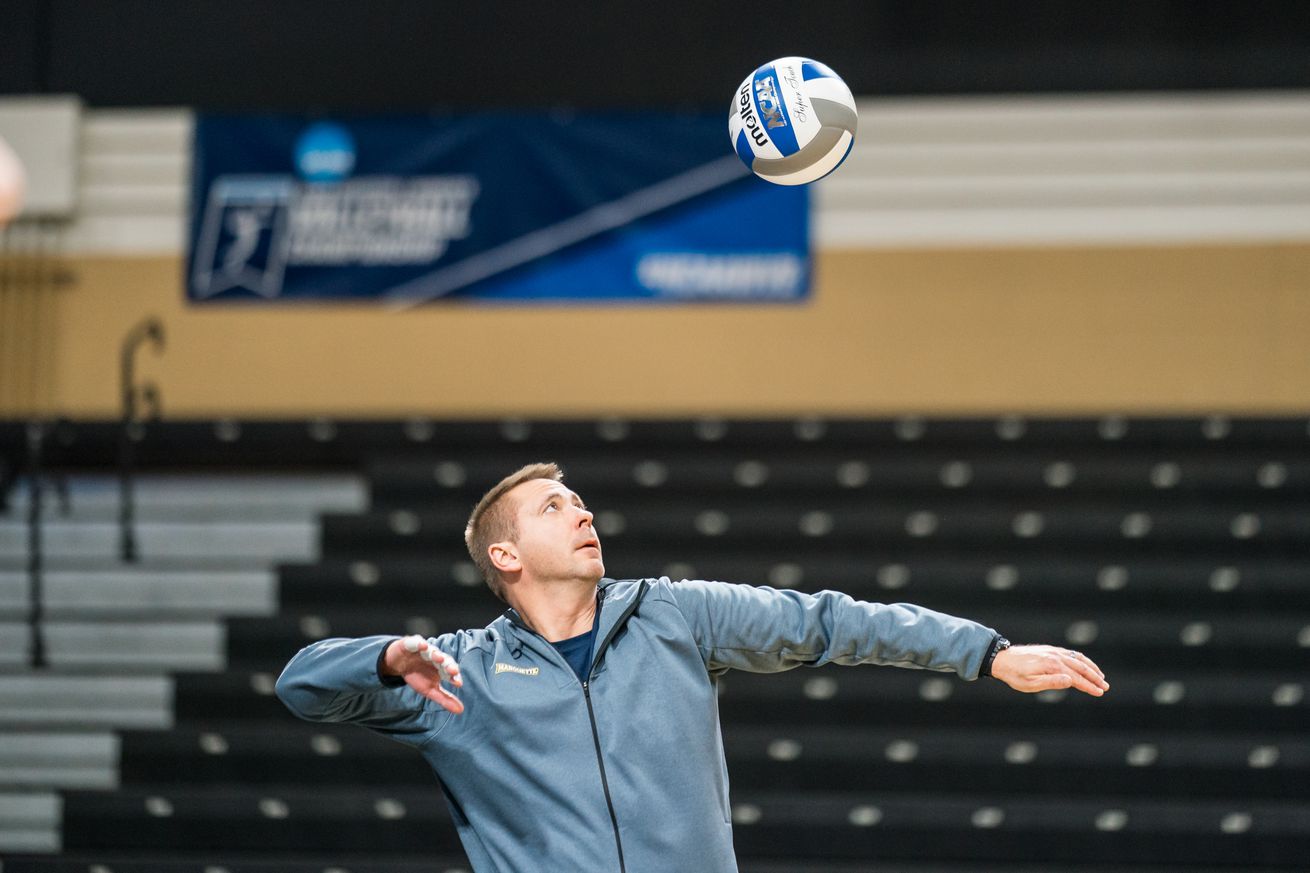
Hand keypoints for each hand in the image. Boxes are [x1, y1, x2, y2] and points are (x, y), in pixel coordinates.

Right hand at [383, 635, 464, 713]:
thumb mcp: (430, 690)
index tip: (458, 684)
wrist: (398, 664)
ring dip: (436, 654)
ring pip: (432, 651)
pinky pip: (416, 642)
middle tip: (453, 670)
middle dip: (448, 665)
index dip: (454, 677)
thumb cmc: (417, 676)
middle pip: (444, 660)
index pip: (450, 672)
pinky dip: (419, 643)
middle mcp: (435, 657)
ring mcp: (424, 650)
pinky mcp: (411, 644)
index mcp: (441, 668)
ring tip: (438, 657)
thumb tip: (460, 710)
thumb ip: (445, 699)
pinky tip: (423, 645)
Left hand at [989, 644, 1108, 696]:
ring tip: (1100, 676)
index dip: (1089, 686)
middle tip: (1105, 687)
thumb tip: (1070, 680)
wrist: (1002, 659)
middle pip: (1080, 667)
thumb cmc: (1014, 675)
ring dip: (1090, 667)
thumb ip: (1051, 683)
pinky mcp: (1050, 650)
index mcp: (1052, 666)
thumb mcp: (1030, 684)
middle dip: (1094, 677)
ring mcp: (1053, 651)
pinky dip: (1081, 659)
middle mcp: (1055, 656)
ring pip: (1077, 658)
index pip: (1076, 678)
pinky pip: (1070, 654)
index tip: (1100, 692)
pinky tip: (1085, 664)